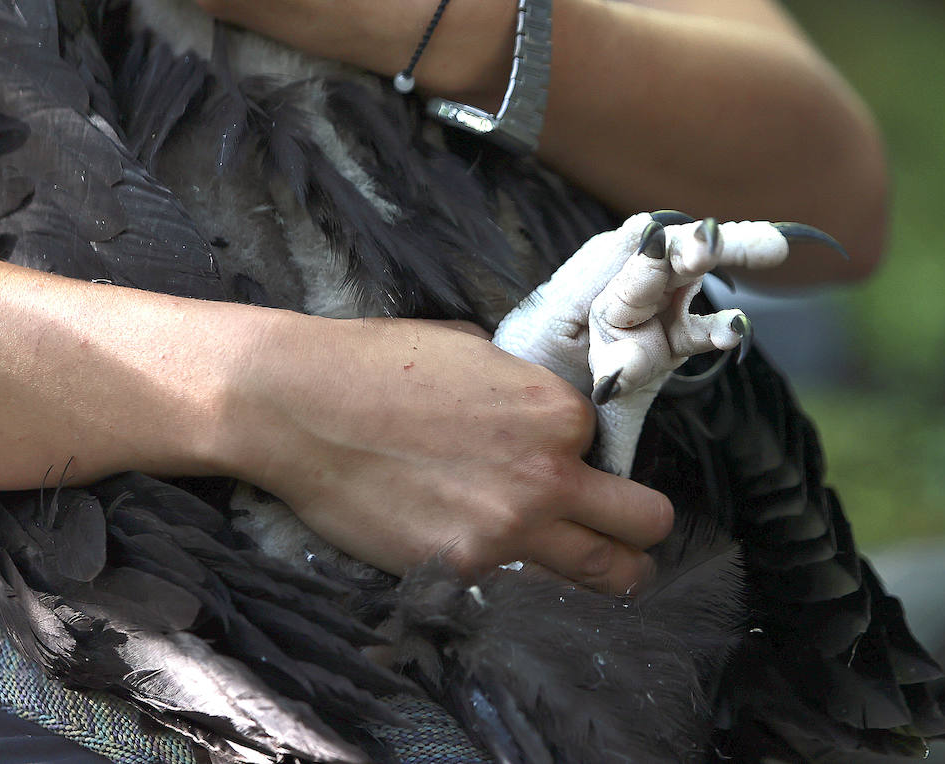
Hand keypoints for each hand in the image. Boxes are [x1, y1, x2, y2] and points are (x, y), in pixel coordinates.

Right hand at [225, 312, 673, 593]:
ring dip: (613, 571)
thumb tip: (539, 411)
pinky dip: (529, 584)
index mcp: (559, 412)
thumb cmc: (378, 364)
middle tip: (628, 529)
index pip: (612, 448)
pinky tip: (515, 570)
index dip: (590, 455)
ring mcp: (509, 532)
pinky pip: (527, 591)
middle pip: (645, 521)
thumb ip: (525, 391)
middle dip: (642, 525)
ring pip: (608, 574)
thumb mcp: (477, 353)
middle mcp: (549, 476)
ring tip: (610, 571)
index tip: (568, 461)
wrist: (299, 405)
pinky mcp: (462, 570)